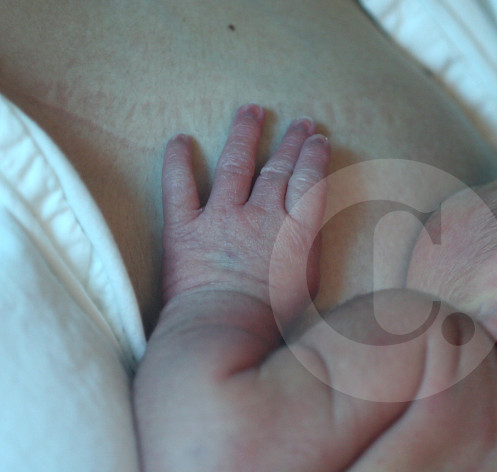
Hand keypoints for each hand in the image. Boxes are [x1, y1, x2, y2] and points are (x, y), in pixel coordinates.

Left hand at [160, 105, 329, 323]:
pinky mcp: (184, 229)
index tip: (318, 138)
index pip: (310, 182)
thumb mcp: (308, 286)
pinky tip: (180, 139)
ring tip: (251, 111)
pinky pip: (178, 186)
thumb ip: (309, 251)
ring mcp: (221, 219)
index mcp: (294, 232)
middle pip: (279, 168)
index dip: (314, 156)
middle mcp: (260, 217)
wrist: (224, 333)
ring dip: (245, 135)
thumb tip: (311, 230)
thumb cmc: (270, 321)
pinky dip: (176, 161)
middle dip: (291, 141)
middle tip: (300, 121)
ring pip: (235, 165)